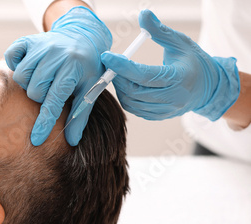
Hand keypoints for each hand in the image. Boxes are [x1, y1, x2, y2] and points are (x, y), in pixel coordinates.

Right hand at [4, 6, 111, 145]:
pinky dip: (15, 63)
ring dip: (29, 82)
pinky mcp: (28, 40)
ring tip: (42, 78)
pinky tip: (29, 65)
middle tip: (51, 88)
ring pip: (20, 76)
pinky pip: (11, 56)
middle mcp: (56, 55)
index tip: (36, 140)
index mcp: (73, 68)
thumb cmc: (87, 67)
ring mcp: (40, 45)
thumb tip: (72, 141)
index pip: (54, 101)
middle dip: (40, 96)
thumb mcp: (90, 88)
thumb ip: (80, 114)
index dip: (44, 123)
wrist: (83, 36)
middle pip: (33, 91)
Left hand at [101, 9, 239, 121]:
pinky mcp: (160, 116)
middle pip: (134, 91)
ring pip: (132, 103)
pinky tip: (128, 85)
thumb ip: (159, 31)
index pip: (143, 75)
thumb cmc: (193, 61)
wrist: (209, 87)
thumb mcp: (180, 42)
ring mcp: (167, 110)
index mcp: (179, 78)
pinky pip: (136, 110)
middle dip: (118, 77)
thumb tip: (143, 14)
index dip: (122, 66)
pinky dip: (127, 98)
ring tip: (120, 74)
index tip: (107, 57)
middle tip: (111, 65)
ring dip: (120, 88)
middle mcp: (173, 98)